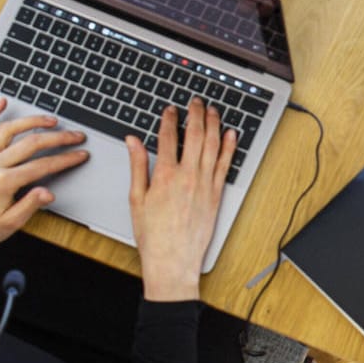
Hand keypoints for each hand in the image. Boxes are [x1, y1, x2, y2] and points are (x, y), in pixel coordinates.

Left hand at [0, 98, 88, 246]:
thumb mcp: (11, 223)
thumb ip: (30, 205)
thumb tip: (48, 192)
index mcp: (4, 183)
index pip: (42, 166)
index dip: (66, 159)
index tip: (80, 154)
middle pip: (31, 144)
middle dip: (58, 138)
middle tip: (75, 135)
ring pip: (9, 130)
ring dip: (31, 121)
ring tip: (50, 120)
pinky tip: (1, 102)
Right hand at [128, 98, 237, 300]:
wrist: (173, 260)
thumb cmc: (153, 234)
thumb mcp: (136, 198)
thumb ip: (137, 166)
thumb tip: (133, 142)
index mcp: (165, 175)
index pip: (167, 137)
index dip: (169, 119)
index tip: (170, 110)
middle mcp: (188, 176)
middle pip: (194, 135)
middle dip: (195, 114)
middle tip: (195, 102)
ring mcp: (205, 185)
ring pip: (213, 146)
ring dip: (214, 124)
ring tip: (213, 110)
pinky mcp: (217, 195)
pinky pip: (225, 165)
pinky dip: (229, 147)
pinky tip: (231, 134)